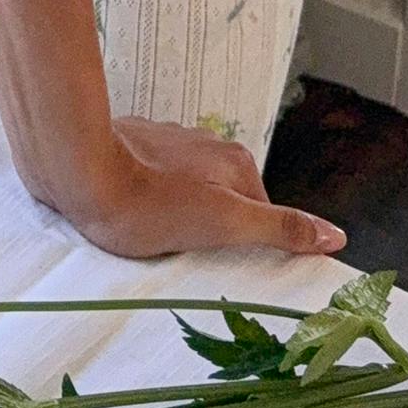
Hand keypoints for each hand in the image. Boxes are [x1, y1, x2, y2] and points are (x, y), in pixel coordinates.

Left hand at [44, 115, 345, 260]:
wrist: (74, 169)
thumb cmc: (146, 204)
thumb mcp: (224, 224)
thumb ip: (280, 228)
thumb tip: (333, 235)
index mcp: (234, 161)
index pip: (260, 217)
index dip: (243, 247)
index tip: (221, 266)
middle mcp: (204, 143)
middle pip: (224, 202)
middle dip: (208, 230)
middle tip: (184, 254)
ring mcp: (166, 141)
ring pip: (187, 191)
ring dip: (175, 215)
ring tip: (152, 238)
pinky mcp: (131, 145)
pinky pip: (152, 181)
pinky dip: (146, 200)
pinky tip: (129, 217)